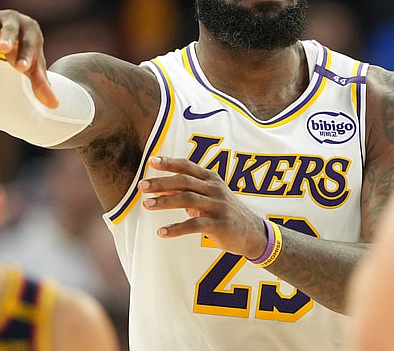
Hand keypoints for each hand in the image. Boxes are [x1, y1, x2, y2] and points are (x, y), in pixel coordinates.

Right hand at [0, 10, 58, 107]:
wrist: (12, 32)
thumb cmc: (24, 52)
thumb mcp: (33, 67)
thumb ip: (42, 85)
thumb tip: (55, 107)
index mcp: (31, 31)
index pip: (29, 45)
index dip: (25, 56)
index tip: (22, 68)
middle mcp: (14, 21)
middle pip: (11, 31)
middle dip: (7, 38)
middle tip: (3, 48)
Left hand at [139, 156, 267, 259]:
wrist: (252, 233)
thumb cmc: (224, 212)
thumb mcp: (207, 197)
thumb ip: (186, 191)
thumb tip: (160, 187)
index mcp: (210, 179)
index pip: (187, 167)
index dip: (169, 163)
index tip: (151, 161)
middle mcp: (214, 189)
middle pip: (184, 181)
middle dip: (161, 182)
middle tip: (141, 186)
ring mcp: (217, 206)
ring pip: (187, 199)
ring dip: (165, 202)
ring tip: (146, 205)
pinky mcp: (219, 224)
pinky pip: (194, 224)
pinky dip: (176, 228)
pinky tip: (162, 232)